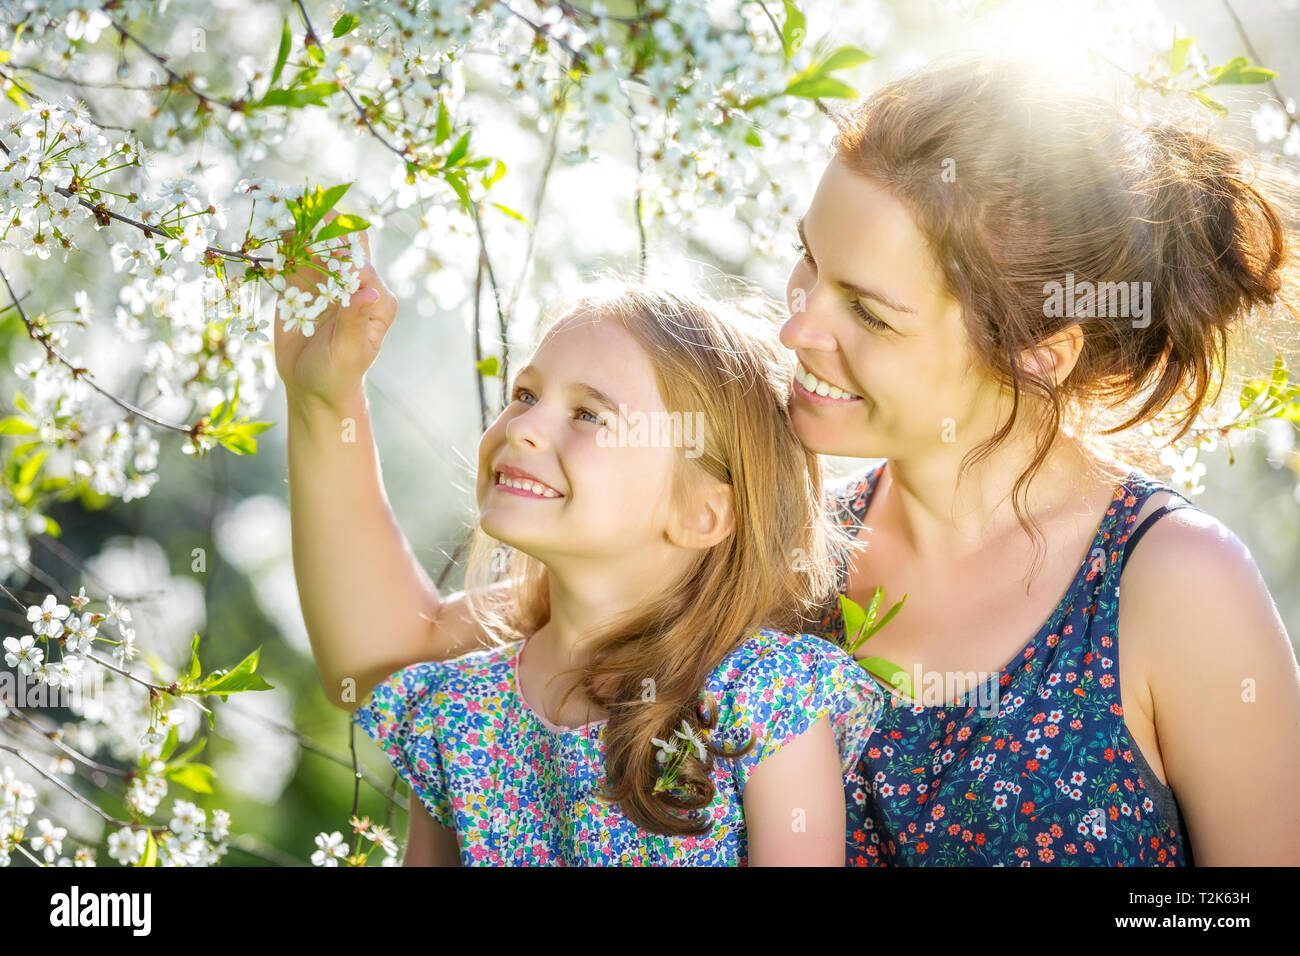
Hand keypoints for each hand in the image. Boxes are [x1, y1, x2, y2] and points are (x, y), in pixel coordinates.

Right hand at [273, 212, 398, 410]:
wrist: (315, 389)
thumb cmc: (340, 374)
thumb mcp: (350, 351)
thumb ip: (356, 320)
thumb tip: (368, 289)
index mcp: (375, 297)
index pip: (357, 261)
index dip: (337, 239)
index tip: (316, 219)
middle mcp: (354, 284)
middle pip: (338, 244)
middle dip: (319, 221)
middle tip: (295, 197)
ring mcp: (328, 283)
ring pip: (314, 247)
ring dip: (298, 226)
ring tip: (278, 201)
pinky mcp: (303, 287)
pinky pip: (293, 261)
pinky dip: (282, 243)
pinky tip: (269, 225)